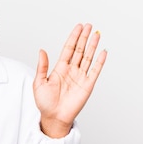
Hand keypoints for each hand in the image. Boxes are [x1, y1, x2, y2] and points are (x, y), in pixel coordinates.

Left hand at [33, 23, 106, 137]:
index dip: (74, 38)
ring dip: (92, 46)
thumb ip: (42, 66)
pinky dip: (100, 62)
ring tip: (97, 34)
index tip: (79, 27)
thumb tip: (42, 51)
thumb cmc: (44, 103)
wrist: (53, 118)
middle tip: (89, 26)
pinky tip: (103, 52)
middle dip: (84, 38)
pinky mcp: (87, 85)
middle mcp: (71, 71)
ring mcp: (80, 77)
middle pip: (80, 50)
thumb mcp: (39, 83)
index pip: (69, 49)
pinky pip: (95, 71)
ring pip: (88, 58)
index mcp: (60, 68)